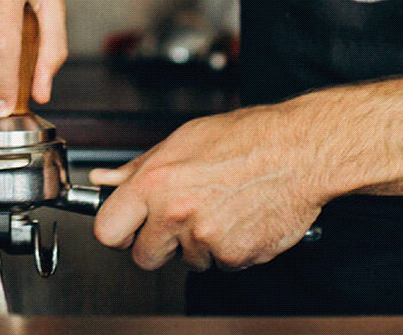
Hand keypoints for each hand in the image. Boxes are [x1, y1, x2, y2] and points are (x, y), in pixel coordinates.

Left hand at [90, 107, 326, 271]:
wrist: (299, 151)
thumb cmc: (245, 139)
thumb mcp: (181, 140)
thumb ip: (137, 168)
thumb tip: (104, 180)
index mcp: (155, 183)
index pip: (107, 231)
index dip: (117, 230)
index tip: (127, 227)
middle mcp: (176, 213)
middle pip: (144, 256)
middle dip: (158, 243)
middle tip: (179, 218)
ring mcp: (205, 239)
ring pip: (186, 260)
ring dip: (198, 243)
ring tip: (220, 206)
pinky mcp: (234, 257)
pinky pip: (219, 263)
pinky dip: (228, 247)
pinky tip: (239, 217)